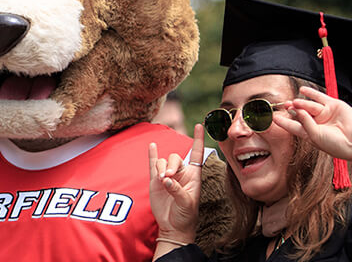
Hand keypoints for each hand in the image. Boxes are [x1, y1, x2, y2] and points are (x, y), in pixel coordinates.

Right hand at [149, 124, 203, 244]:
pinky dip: (152, 154)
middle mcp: (180, 173)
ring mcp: (167, 176)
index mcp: (193, 176)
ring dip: (161, 168)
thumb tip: (166, 180)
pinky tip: (152, 146)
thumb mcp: (187, 204)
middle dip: (170, 165)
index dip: (198, 140)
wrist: (173, 227)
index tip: (200, 125)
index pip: (196, 154)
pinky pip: (153, 163)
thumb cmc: (186, 216)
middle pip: (175, 158)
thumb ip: (178, 190)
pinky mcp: (155, 180)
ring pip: (162, 162)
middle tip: (167, 178)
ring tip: (162, 180)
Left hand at [273, 86, 351, 160]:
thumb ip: (304, 121)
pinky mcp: (333, 105)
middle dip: (291, 109)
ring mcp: (324, 113)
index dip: (283, 122)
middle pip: (299, 114)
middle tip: (285, 105)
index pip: (292, 126)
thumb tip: (294, 108)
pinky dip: (310, 93)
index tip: (273, 117)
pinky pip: (319, 97)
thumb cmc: (334, 144)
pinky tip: (302, 90)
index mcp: (309, 133)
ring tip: (295, 103)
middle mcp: (316, 123)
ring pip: (309, 105)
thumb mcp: (314, 135)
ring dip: (301, 104)